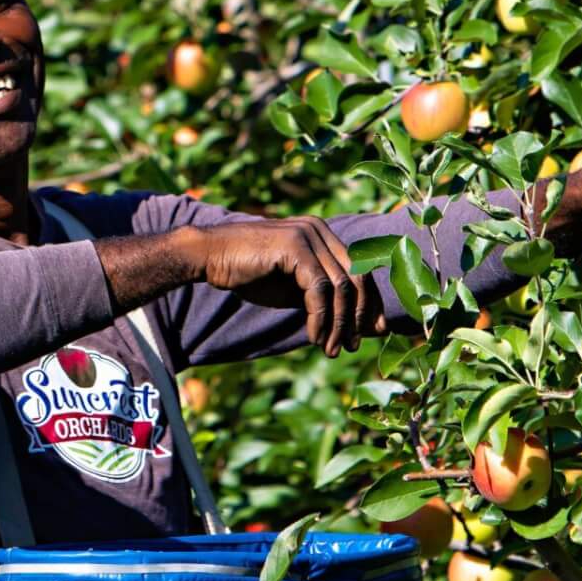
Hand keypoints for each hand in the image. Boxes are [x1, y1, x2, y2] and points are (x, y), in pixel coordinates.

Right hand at [179, 218, 388, 356]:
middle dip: (358, 317)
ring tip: (331, 350)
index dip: (369, 304)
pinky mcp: (295, 246)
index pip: (360, 270)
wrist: (209, 257)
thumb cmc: (249, 273)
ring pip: (340, 287)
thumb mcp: (293, 290)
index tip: (372, 333)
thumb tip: (358, 325)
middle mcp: (320, 230)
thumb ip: (323, 299)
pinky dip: (321, 318)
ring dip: (339, 325)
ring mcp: (309, 235)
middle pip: (357, 278)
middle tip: (352, 346)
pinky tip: (314, 338)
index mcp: (323, 235)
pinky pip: (318, 289)